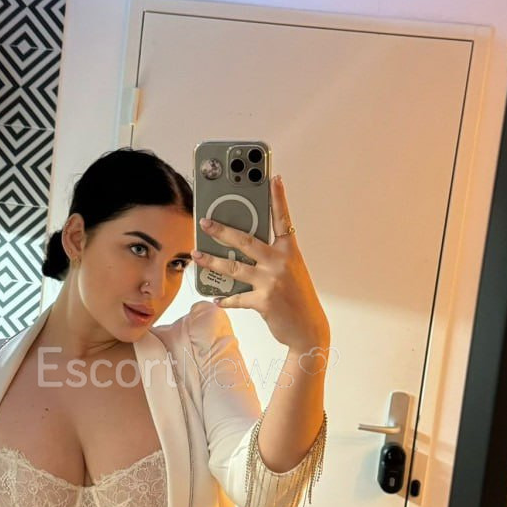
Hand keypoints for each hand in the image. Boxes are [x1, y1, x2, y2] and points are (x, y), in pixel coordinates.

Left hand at [192, 174, 329, 350]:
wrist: (309, 329)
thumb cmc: (298, 297)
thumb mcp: (291, 271)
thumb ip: (272, 256)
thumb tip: (243, 247)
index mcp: (290, 251)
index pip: (282, 219)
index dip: (278, 198)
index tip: (273, 177)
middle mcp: (281, 262)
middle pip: (246, 241)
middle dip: (222, 230)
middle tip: (206, 222)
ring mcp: (272, 281)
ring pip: (235, 267)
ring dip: (213, 261)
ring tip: (197, 255)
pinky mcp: (264, 301)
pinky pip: (237, 297)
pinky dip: (225, 298)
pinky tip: (216, 297)